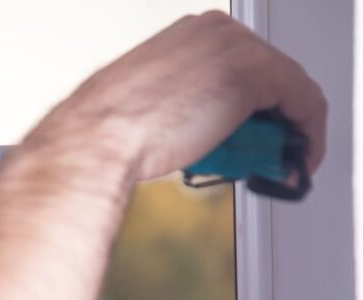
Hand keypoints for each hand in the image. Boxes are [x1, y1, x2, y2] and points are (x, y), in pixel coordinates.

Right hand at [26, 11, 326, 182]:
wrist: (94, 143)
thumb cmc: (103, 134)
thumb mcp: (144, 108)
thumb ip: (179, 105)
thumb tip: (200, 129)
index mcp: (185, 35)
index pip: (240, 65)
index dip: (254, 107)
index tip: (252, 134)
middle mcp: (213, 30)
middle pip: (269, 74)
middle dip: (273, 119)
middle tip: (267, 154)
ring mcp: (235, 48)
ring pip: (289, 89)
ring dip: (289, 131)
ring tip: (275, 165)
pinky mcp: (253, 75)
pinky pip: (304, 105)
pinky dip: (308, 135)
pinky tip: (297, 162)